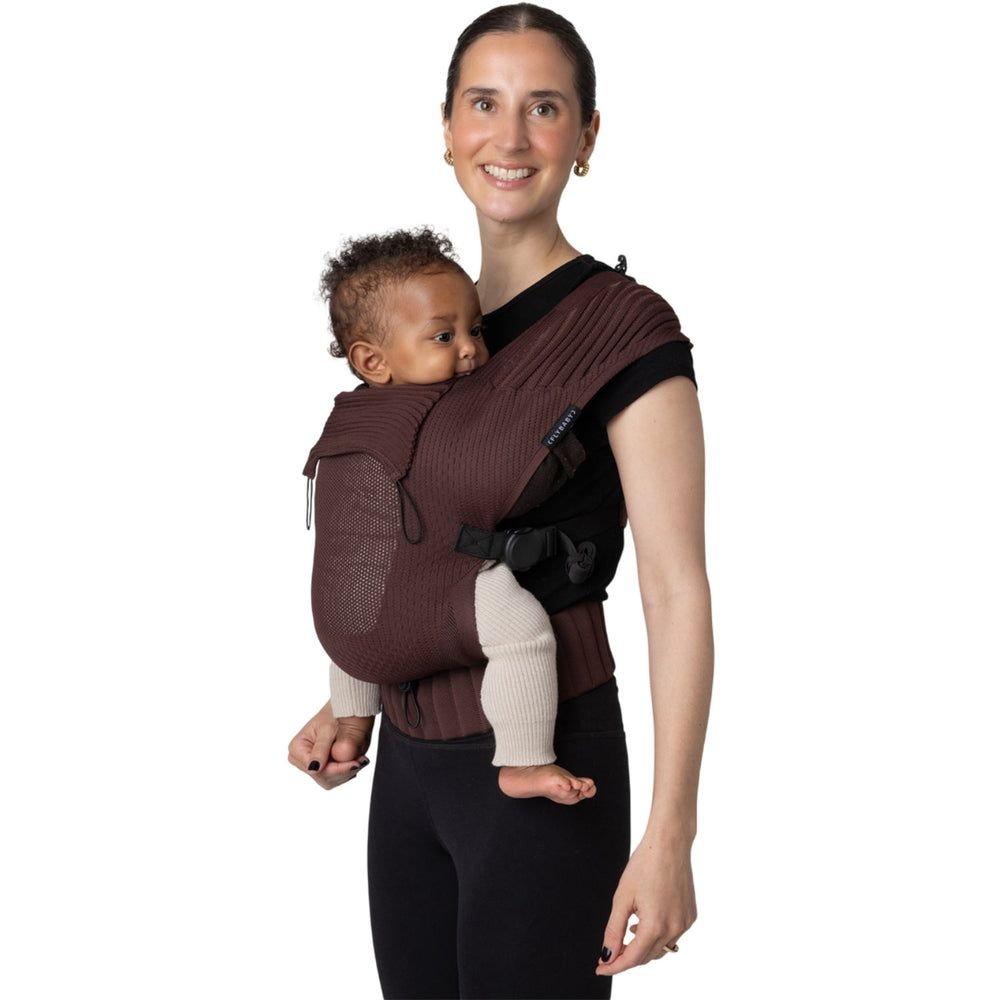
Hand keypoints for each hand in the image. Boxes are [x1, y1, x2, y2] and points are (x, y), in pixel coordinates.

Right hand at [287, 701, 373, 789]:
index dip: (336, 769)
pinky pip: (336, 778)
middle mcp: (301, 760)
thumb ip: (322, 748)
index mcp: (296, 748)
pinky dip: (348, 770)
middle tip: (361, 760)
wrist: (345, 710)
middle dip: (343, 771)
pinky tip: (356, 758)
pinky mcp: (324, 769)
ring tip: (360, 757)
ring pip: (330, 781)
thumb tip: (314, 768)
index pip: (315, 770)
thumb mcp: (328, 729)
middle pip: (323, 777)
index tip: (355, 763)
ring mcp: (313, 766)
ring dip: (347, 771)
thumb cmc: (334, 714)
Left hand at [596, 831, 696, 974]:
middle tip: (610, 951)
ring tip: (627, 933)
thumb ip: (614, 930)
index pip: (633, 958)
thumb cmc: (644, 864)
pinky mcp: (690, 915)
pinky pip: (672, 936)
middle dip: (627, 957)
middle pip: (646, 956)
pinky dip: (657, 936)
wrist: (669, 843)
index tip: (601, 968)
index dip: (615, 966)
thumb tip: (607, 955)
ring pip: (661, 949)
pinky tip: (645, 922)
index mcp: (655, 924)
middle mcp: (674, 928)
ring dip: (643, 947)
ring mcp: (685, 923)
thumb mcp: (622, 898)